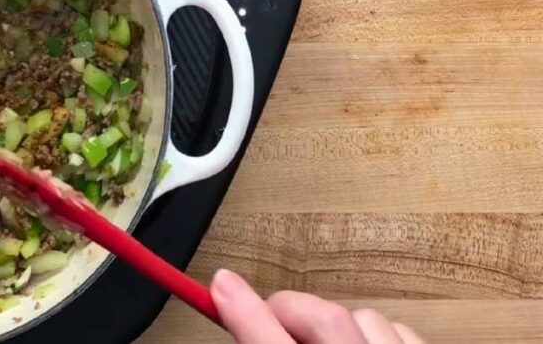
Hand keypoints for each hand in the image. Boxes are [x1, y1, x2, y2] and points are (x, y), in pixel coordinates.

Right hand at [211, 269, 424, 343]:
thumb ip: (263, 342)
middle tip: (264, 317)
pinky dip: (377, 335)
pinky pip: (401, 331)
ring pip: (365, 318)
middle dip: (288, 309)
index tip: (221, 285)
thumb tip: (244, 319)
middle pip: (326, 318)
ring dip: (336, 323)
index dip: (245, 313)